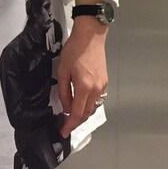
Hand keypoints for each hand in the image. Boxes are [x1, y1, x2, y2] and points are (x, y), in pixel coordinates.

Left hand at [57, 19, 107, 138]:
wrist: (90, 36)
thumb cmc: (74, 50)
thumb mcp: (63, 71)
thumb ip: (63, 92)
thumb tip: (67, 108)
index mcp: (84, 87)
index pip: (77, 113)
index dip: (70, 125)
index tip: (63, 132)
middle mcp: (96, 90)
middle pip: (87, 113)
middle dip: (76, 122)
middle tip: (66, 125)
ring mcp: (102, 86)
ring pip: (93, 107)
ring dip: (83, 114)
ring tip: (72, 116)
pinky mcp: (105, 82)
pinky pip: (96, 99)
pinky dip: (88, 104)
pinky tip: (80, 102)